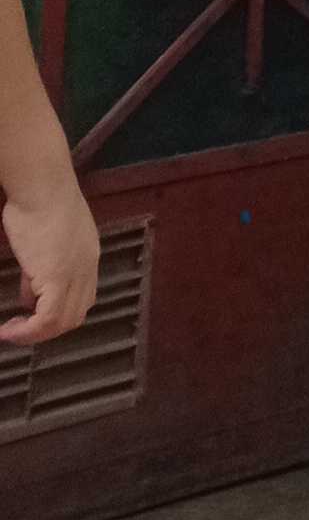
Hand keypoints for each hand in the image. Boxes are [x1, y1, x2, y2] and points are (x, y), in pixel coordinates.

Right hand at [2, 168, 99, 344]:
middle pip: (76, 314)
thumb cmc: (36, 203)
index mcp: (89, 255)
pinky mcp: (58, 278)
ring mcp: (76, 273)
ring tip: (11, 331)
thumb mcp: (45, 240)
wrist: (41, 185)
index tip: (31, 314)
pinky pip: (47, 320)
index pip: (83, 297)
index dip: (59, 312)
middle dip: (46, 328)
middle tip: (20, 329)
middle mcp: (88, 267)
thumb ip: (43, 266)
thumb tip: (30, 292)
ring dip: (35, 334)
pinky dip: (27, 332)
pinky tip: (7, 331)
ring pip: (63, 322)